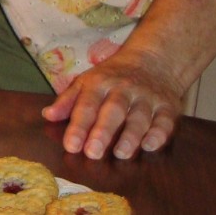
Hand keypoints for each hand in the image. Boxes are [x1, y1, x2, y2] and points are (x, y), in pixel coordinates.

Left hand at [41, 48, 182, 159]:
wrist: (153, 61)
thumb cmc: (112, 76)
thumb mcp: (86, 81)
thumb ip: (68, 100)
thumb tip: (47, 115)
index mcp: (99, 83)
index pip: (87, 105)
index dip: (78, 126)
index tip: (71, 146)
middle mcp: (123, 89)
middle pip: (113, 110)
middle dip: (103, 131)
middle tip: (93, 153)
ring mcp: (147, 97)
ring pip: (139, 117)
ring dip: (130, 136)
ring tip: (120, 154)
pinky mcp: (168, 107)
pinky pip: (165, 121)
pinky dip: (159, 134)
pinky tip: (149, 146)